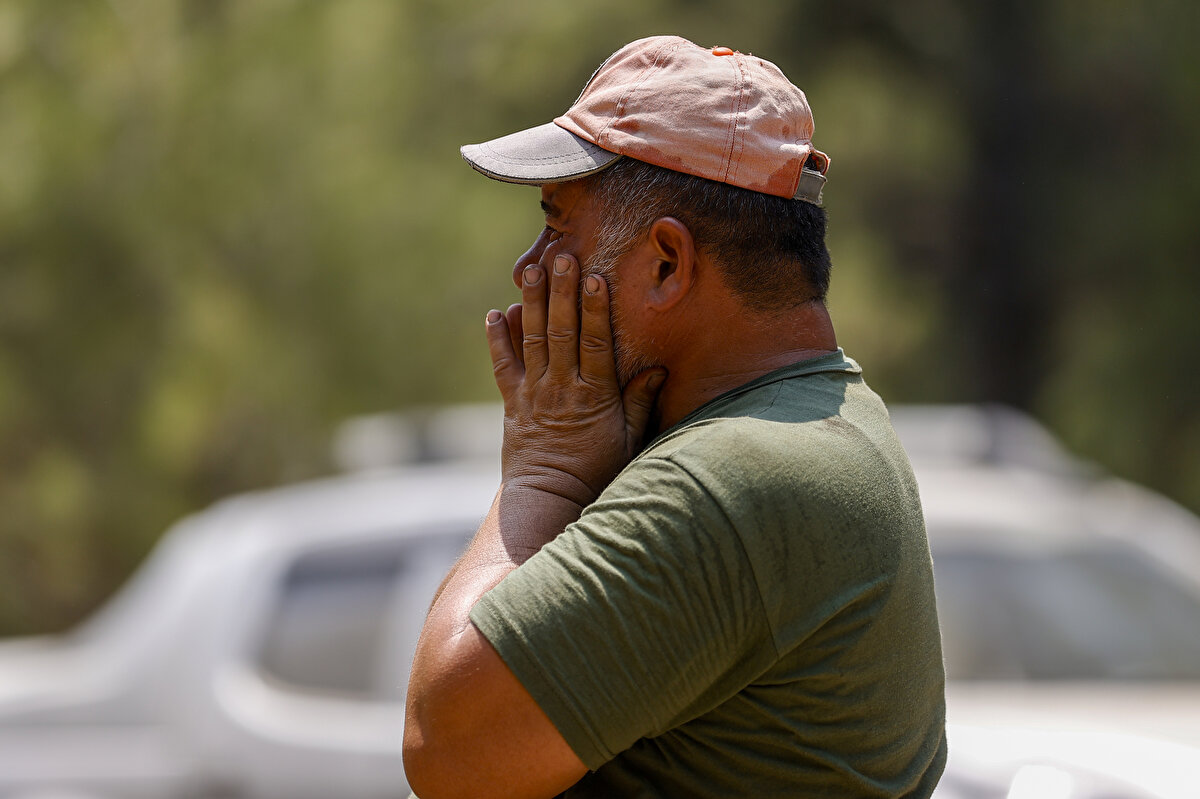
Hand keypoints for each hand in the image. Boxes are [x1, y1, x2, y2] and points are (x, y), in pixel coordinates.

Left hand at [486, 253, 665, 507]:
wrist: (549, 497)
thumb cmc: (597, 469)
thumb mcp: (628, 440)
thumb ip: (640, 403)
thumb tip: (659, 369)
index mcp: (594, 395)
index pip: (595, 343)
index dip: (595, 309)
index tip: (596, 278)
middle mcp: (562, 388)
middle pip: (562, 333)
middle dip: (562, 292)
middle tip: (561, 257)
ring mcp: (534, 393)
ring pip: (532, 340)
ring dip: (532, 303)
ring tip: (531, 270)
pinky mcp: (512, 402)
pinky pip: (503, 365)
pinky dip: (497, 338)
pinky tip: (497, 312)